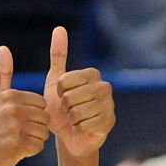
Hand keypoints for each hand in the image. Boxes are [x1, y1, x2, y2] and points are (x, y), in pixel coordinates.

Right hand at [0, 45, 49, 165]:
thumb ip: (3, 75)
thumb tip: (4, 48)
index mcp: (10, 95)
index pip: (41, 103)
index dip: (33, 115)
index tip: (17, 121)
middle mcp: (13, 108)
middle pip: (45, 118)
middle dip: (35, 128)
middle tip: (17, 134)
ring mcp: (15, 126)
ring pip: (44, 133)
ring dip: (34, 140)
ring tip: (16, 142)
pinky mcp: (18, 144)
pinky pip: (39, 147)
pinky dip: (30, 152)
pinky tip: (16, 151)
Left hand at [43, 26, 114, 157]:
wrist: (69, 137)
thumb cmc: (61, 109)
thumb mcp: (54, 82)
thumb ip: (58, 56)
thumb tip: (59, 28)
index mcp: (92, 74)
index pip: (65, 81)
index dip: (58, 92)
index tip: (62, 96)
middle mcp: (105, 86)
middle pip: (71, 96)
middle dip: (65, 107)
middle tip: (69, 110)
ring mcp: (109, 105)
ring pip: (79, 111)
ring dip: (72, 118)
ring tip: (76, 119)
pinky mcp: (110, 122)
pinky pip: (86, 124)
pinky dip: (79, 128)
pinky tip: (83, 128)